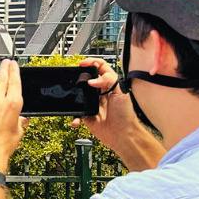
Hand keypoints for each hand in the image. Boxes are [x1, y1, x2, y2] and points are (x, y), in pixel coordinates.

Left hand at [0, 59, 24, 169]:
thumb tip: (22, 118)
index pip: (14, 81)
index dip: (14, 70)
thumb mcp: (19, 132)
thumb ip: (21, 121)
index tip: (13, 64)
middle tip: (5, 63)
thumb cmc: (3, 145)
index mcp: (13, 104)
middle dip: (4, 69)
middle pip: (1, 79)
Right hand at [71, 55, 160, 169]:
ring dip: (73, 96)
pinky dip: (73, 116)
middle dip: (78, 77)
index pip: (100, 67)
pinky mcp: (85, 115)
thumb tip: (92, 80)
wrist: (123, 135)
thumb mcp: (121, 93)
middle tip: (74, 78)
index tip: (82, 64)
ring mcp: (91, 103)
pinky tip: (77, 119)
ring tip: (74, 98)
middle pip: (86, 78)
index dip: (91, 62)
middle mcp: (99, 92)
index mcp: (109, 84)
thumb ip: (109, 81)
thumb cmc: (125, 116)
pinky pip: (75, 113)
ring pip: (77, 94)